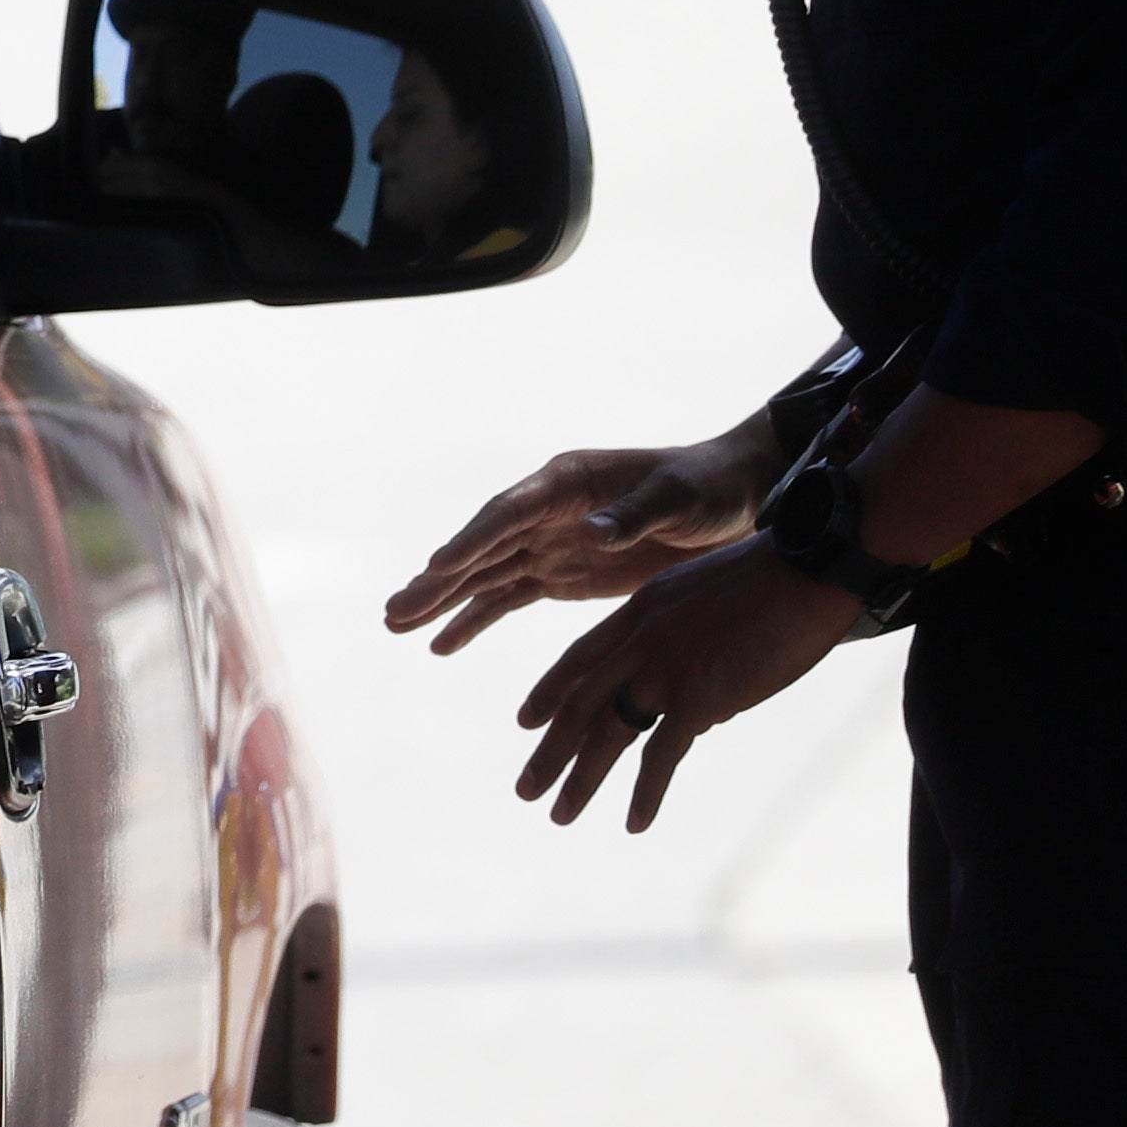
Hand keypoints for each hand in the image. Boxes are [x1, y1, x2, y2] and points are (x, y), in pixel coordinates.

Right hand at [381, 427, 773, 653]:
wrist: (732, 500)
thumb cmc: (705, 487)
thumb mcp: (676, 499)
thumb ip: (632, 516)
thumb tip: (592, 533)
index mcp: (566, 483)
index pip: (507, 514)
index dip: (471, 541)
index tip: (436, 568)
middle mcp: (544, 511)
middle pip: (480, 549)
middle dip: (437, 581)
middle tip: (394, 612)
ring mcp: (548, 543)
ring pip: (483, 576)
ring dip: (441, 602)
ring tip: (396, 626)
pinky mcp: (561, 574)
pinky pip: (507, 598)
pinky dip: (474, 620)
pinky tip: (441, 644)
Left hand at [507, 540, 862, 831]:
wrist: (806, 568)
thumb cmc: (771, 582)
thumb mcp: (702, 599)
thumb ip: (681, 644)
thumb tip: (695, 709)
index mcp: (639, 611)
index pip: (579, 657)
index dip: (549, 691)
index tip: (525, 721)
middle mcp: (640, 641)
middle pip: (579, 703)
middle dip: (549, 751)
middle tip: (525, 789)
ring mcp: (665, 670)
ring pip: (606, 733)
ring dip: (580, 779)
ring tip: (558, 816)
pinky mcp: (699, 697)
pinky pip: (662, 755)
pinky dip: (646, 793)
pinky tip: (634, 823)